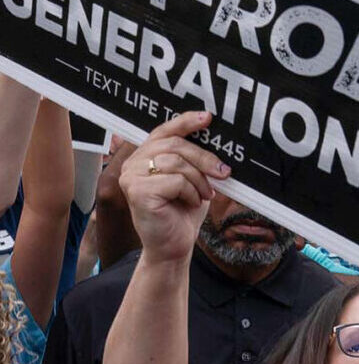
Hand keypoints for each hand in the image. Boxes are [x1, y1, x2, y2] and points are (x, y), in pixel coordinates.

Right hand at [118, 112, 230, 265]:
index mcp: (145, 156)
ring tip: (204, 194)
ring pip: (176, 162)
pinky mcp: (136, 192)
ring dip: (199, 180)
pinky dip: (191, 192)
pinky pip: (175, 181)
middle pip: (174, 145)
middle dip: (205, 158)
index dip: (185, 122)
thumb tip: (215, 135)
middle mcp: (133, 164)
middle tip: (223, 172)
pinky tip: (191, 202)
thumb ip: (194, 158)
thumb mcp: (193, 179)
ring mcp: (131, 177)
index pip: (164, 130)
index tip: (208, 118)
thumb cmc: (183, 212)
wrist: (174, 246)